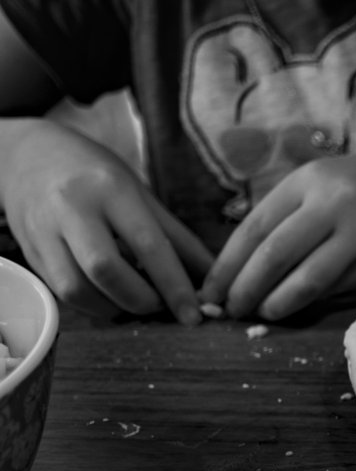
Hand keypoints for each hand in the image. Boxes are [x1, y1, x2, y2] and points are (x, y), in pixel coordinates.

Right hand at [0, 119, 211, 323]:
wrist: (29, 154)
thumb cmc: (95, 173)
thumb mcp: (140, 193)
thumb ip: (176, 237)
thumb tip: (211, 277)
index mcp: (110, 188)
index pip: (147, 244)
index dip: (173, 286)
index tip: (193, 315)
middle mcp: (72, 207)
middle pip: (106, 270)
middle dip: (141, 300)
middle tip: (160, 307)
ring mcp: (43, 230)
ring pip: (76, 288)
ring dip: (113, 308)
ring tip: (135, 303)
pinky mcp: (28, 250)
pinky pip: (60, 291)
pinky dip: (91, 304)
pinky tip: (109, 297)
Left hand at [199, 146, 355, 319]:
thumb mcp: (324, 189)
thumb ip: (290, 221)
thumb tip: (246, 273)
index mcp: (305, 181)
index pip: (253, 227)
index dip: (226, 265)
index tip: (209, 292)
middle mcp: (327, 199)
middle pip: (272, 252)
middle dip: (243, 288)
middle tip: (229, 311)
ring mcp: (355, 226)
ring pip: (303, 274)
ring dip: (274, 301)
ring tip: (259, 314)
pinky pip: (334, 283)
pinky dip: (307, 300)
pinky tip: (291, 308)